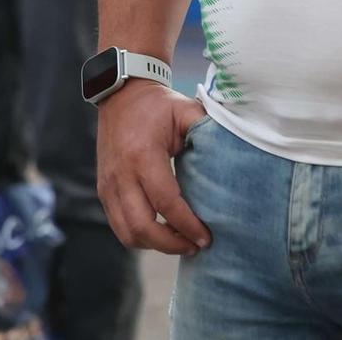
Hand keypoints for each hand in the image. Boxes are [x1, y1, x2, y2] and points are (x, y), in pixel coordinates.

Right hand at [96, 81, 210, 255]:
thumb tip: (237, 150)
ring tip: (178, 241)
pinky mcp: (103, 188)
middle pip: (142, 227)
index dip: (188, 226)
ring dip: (154, 244)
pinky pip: (118, 224)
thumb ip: (208, 129)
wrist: (119, 94)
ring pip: (127, 232)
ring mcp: (108, 183)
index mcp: (143, 156)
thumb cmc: (157, 105)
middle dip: (171, 245)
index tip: (207, 238)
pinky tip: (160, 231)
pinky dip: (139, 235)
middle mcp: (121, 174)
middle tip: (195, 246)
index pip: (166, 203)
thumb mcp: (185, 111)